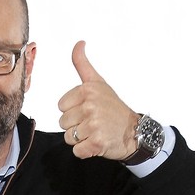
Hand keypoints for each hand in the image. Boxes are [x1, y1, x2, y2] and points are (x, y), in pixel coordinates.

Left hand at [58, 41, 139, 161]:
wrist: (133, 131)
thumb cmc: (113, 108)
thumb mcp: (98, 82)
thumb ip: (83, 64)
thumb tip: (79, 43)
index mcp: (87, 90)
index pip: (61, 106)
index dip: (72, 110)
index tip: (88, 109)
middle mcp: (90, 106)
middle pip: (63, 123)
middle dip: (76, 125)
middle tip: (93, 122)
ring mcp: (94, 125)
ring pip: (69, 137)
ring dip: (80, 139)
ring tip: (95, 132)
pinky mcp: (97, 143)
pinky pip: (77, 151)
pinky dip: (85, 151)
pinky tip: (97, 143)